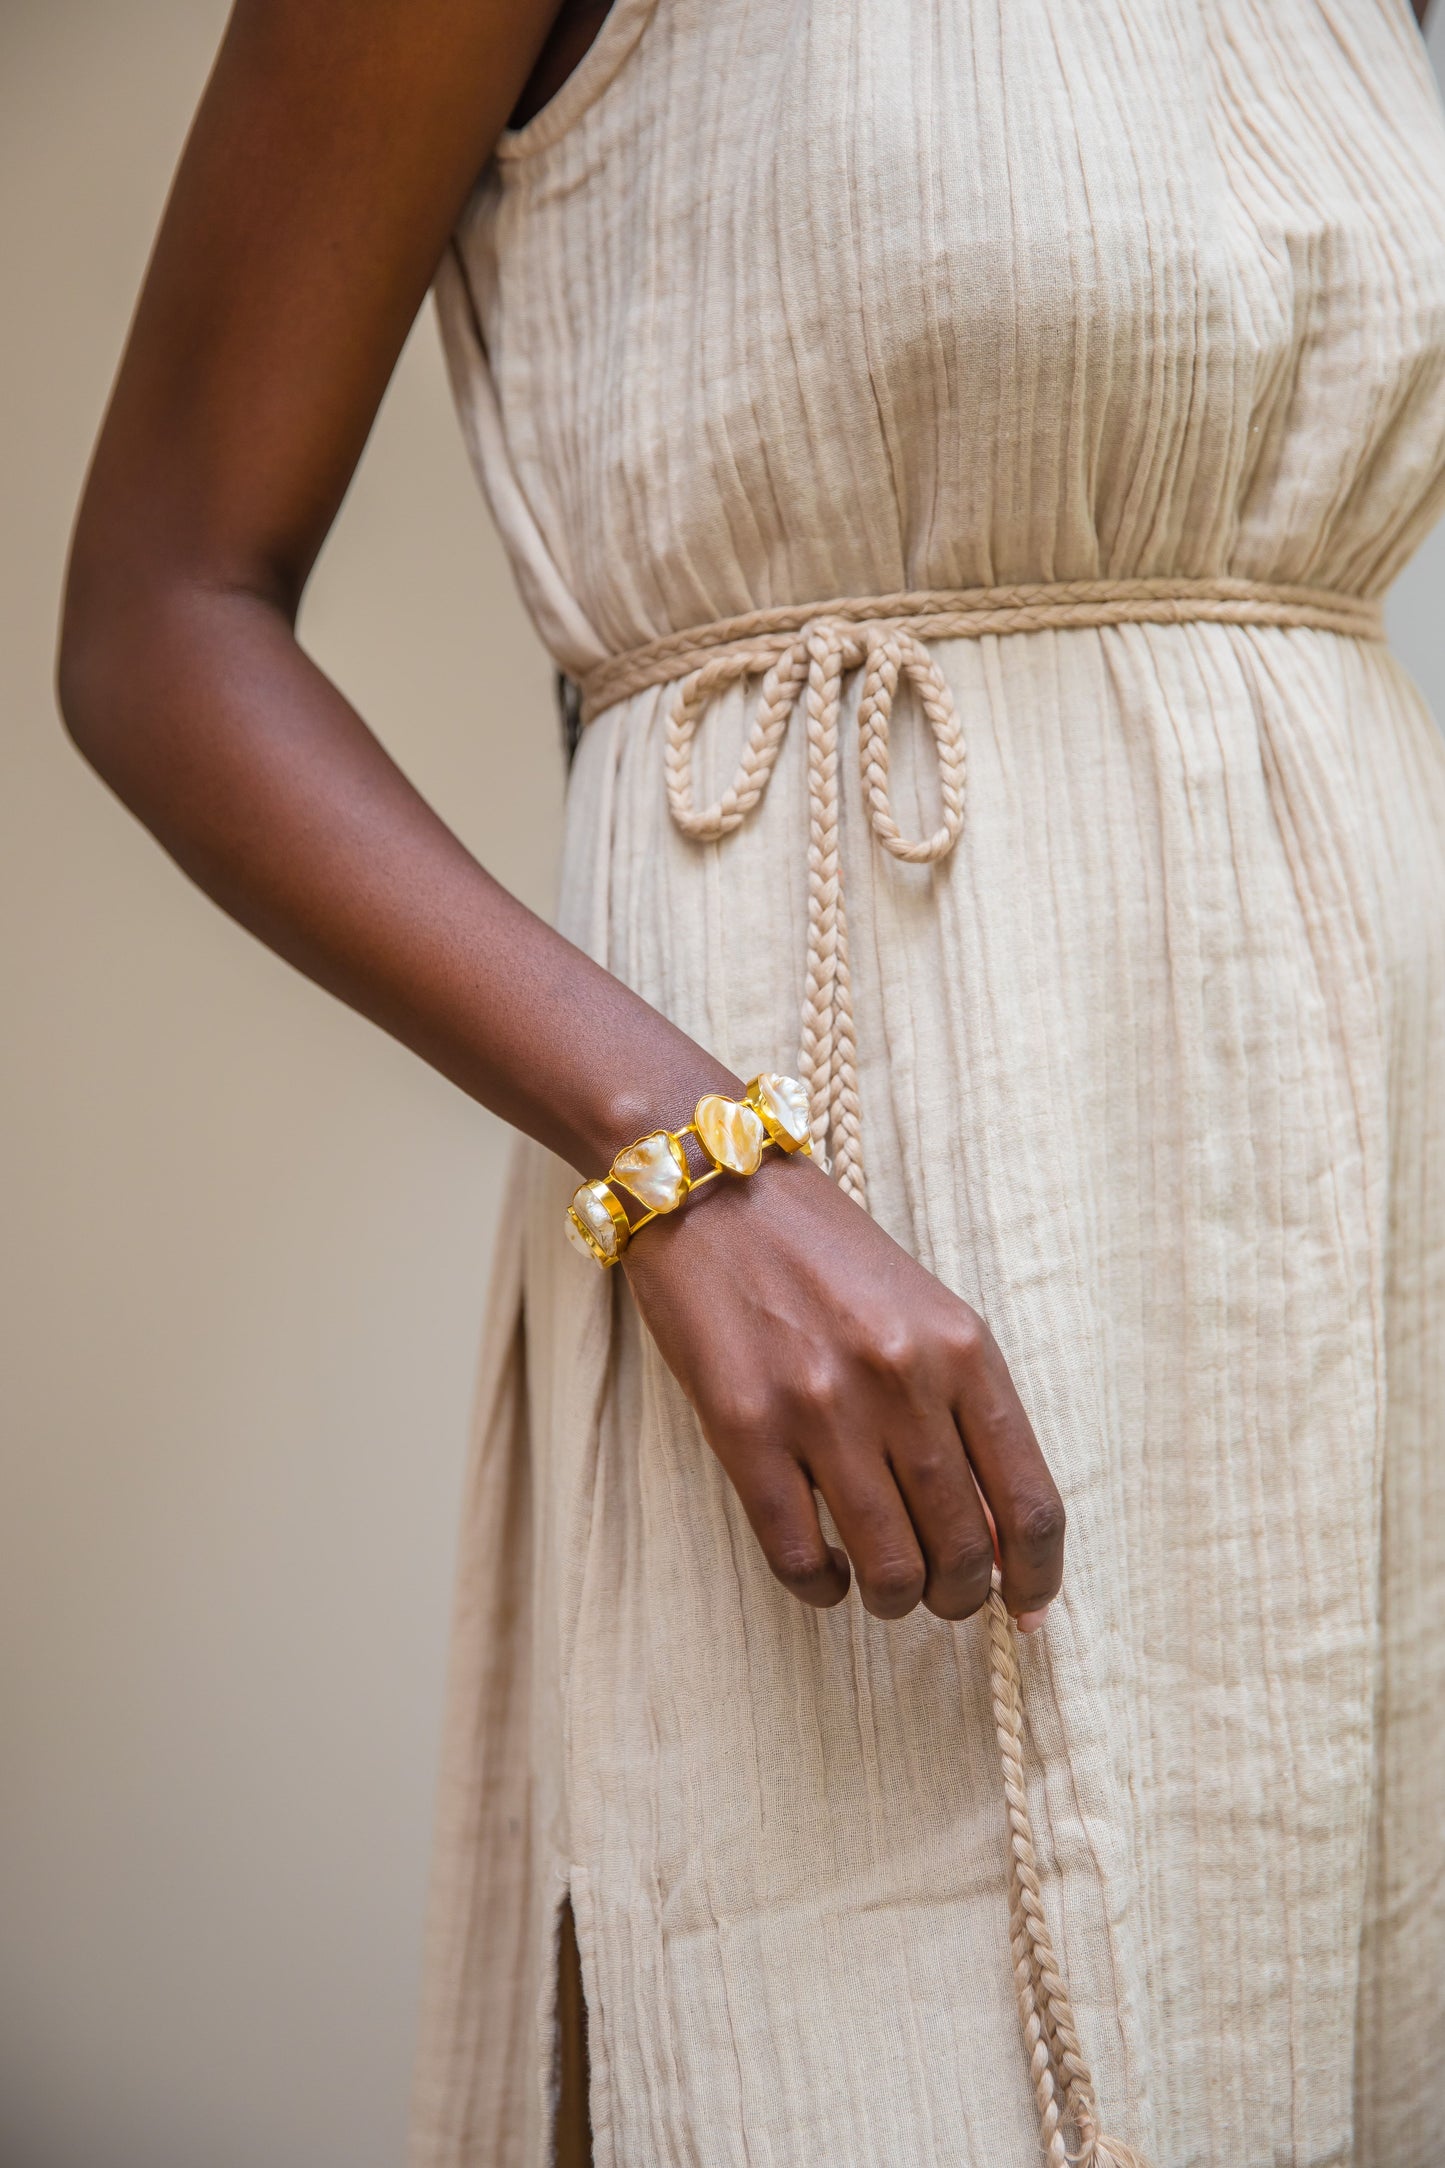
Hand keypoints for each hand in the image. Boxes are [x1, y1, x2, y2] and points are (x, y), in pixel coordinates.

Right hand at [622, 1152, 1064, 1624]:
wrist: (714, 1187)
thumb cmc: (826, 1255)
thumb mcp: (925, 1314)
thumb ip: (966, 1409)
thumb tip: (995, 1534)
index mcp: (965, 1349)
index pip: (1031, 1504)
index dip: (1037, 1579)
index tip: (1028, 1612)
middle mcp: (903, 1382)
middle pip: (965, 1552)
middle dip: (960, 1597)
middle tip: (941, 1595)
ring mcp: (822, 1409)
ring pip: (890, 1571)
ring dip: (893, 1599)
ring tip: (882, 1586)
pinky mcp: (745, 1430)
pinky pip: (799, 1559)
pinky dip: (822, 1589)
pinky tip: (825, 1572)